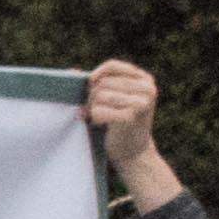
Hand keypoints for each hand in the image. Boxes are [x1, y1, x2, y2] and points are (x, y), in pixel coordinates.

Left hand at [82, 60, 183, 210]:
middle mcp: (147, 89)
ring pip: (100, 95)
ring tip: (97, 117)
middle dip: (92, 97)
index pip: (112, 66)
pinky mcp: (131, 118)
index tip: (90, 89)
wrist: (134, 152)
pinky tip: (100, 124)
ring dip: (92, 108)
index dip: (95, 76)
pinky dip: (94, 118)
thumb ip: (98, 83)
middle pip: (103, 82)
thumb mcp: (114, 98)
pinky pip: (98, 111)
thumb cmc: (119, 123)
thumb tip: (71, 71)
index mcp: (145, 80)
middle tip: (94, 110)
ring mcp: (141, 103)